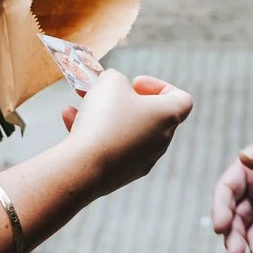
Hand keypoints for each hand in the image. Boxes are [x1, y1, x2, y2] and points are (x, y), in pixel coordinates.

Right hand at [59, 71, 192, 195]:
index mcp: (167, 117)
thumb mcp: (110, 82)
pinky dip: (95, 135)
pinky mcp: (122, 174)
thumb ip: (116, 78)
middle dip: (124, 100)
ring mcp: (142, 160)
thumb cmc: (105, 119)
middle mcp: (160, 141)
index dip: (160, 86)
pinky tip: (70, 120)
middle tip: (103, 91)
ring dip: (104, 115)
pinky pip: (111, 148)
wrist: (86, 167)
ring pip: (125, 131)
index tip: (135, 84)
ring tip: (80, 103)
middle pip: (148, 115)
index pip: (182, 99)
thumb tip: (114, 85)